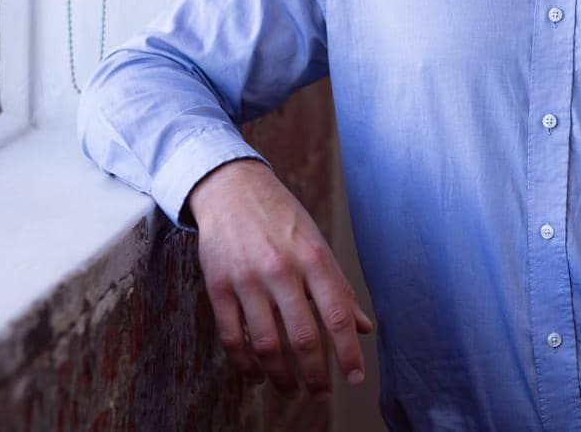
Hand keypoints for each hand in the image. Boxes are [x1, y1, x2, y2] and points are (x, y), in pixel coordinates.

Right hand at [186, 158, 374, 395]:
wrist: (232, 188)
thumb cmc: (282, 218)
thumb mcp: (317, 243)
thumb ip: (338, 287)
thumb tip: (363, 327)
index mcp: (313, 257)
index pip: (336, 314)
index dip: (347, 351)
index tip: (355, 377)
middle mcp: (281, 269)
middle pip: (302, 336)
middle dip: (315, 373)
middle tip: (321, 392)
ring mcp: (247, 279)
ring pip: (266, 344)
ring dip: (280, 375)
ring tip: (290, 388)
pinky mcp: (218, 286)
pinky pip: (232, 337)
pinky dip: (245, 364)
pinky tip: (257, 375)